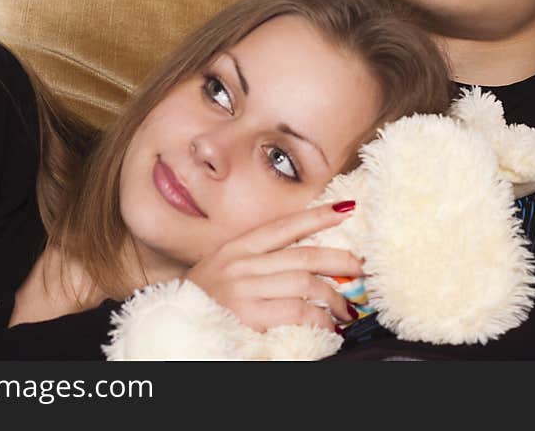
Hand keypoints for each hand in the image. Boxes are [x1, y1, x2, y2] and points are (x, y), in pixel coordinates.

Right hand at [185, 202, 362, 332]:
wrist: (173, 326)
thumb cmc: (202, 300)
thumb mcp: (224, 269)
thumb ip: (257, 262)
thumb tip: (301, 262)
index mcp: (237, 247)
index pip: (284, 225)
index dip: (318, 216)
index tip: (346, 209)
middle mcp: (242, 263)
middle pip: (304, 255)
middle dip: (340, 260)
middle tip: (361, 267)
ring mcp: (245, 289)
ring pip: (305, 282)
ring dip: (334, 296)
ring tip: (347, 307)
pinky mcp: (249, 315)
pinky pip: (297, 311)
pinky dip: (319, 318)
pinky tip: (328, 324)